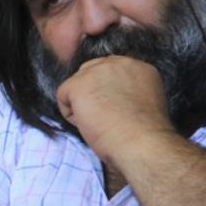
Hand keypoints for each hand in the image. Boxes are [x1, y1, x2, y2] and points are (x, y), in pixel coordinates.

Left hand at [55, 55, 175, 165]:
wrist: (141, 143)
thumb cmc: (143, 134)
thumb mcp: (142, 102)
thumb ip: (126, 91)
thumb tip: (107, 97)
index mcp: (139, 67)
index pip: (110, 71)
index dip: (105, 91)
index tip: (111, 110)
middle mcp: (120, 62)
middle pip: (90, 71)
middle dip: (90, 93)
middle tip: (102, 118)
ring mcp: (98, 70)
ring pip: (76, 84)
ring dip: (81, 104)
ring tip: (99, 123)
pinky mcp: (79, 83)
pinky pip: (62, 95)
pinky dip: (70, 114)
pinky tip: (87, 124)